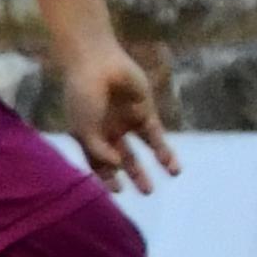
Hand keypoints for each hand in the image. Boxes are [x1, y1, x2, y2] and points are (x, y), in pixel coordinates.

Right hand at [55, 38, 178, 192]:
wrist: (97, 62)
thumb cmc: (84, 95)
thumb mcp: (85, 128)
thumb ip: (99, 150)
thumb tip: (116, 168)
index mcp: (87, 134)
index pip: (96, 162)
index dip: (105, 178)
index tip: (116, 192)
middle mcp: (106, 131)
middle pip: (119, 160)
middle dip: (129, 176)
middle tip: (142, 194)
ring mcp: (126, 123)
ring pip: (137, 153)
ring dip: (144, 170)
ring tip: (151, 189)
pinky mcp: (145, 114)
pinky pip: (156, 139)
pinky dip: (164, 154)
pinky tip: (172, 170)